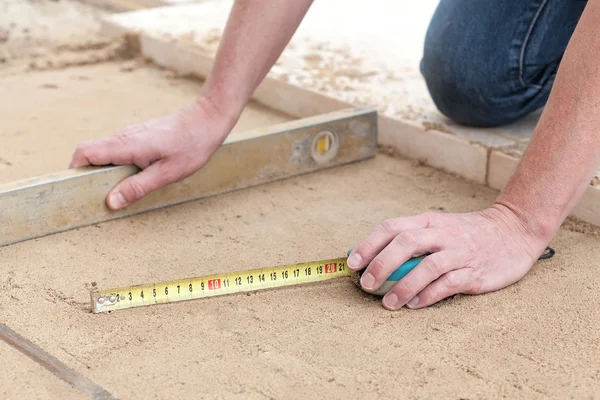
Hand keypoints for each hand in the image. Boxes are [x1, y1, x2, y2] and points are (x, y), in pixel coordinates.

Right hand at [69, 98, 235, 209]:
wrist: (207, 119)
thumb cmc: (191, 146)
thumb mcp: (167, 173)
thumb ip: (138, 187)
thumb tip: (111, 202)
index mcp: (126, 145)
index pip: (84, 153)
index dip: (74, 170)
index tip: (78, 189)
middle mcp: (123, 137)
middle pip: (90, 153)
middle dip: (87, 174)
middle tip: (98, 196)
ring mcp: (131, 134)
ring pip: (105, 152)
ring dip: (104, 170)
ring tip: (117, 191)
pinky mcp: (139, 135)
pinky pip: (118, 150)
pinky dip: (117, 164)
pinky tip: (133, 177)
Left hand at [346, 204, 548, 309]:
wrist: (514, 231)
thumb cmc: (468, 233)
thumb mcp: (438, 227)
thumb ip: (411, 239)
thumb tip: (373, 258)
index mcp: (428, 222)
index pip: (392, 228)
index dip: (369, 244)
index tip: (352, 262)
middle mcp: (441, 234)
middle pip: (405, 244)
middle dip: (381, 265)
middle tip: (366, 284)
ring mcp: (459, 253)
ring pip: (426, 267)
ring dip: (403, 286)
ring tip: (388, 304)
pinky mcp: (475, 272)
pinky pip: (448, 284)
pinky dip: (429, 295)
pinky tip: (415, 305)